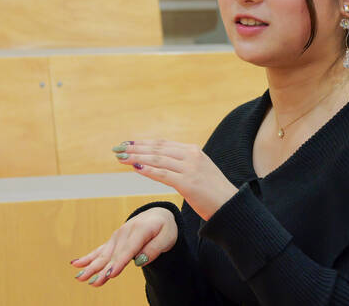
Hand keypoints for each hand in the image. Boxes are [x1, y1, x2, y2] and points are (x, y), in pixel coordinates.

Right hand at [70, 207, 177, 286]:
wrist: (158, 214)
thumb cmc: (165, 228)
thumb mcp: (168, 237)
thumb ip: (154, 249)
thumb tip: (139, 261)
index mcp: (141, 229)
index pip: (129, 249)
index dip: (119, 262)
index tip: (110, 274)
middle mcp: (126, 231)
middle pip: (113, 254)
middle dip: (101, 269)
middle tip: (91, 282)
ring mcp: (118, 235)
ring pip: (104, 254)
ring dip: (92, 266)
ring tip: (80, 278)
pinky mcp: (114, 240)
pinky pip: (99, 250)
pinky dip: (88, 257)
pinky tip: (75, 264)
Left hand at [114, 139, 237, 220]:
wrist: (230, 207)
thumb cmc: (214, 193)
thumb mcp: (199, 172)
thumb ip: (183, 165)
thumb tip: (164, 164)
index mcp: (194, 151)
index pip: (163, 144)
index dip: (143, 143)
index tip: (128, 143)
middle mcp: (192, 156)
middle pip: (157, 149)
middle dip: (135, 148)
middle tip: (117, 148)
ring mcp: (190, 169)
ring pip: (157, 159)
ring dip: (136, 157)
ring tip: (120, 157)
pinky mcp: (188, 183)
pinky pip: (163, 174)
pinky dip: (148, 170)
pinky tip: (135, 168)